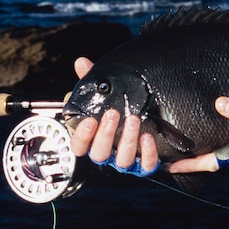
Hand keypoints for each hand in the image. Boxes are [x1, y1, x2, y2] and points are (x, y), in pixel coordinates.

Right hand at [68, 57, 159, 176]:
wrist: (149, 120)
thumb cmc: (120, 108)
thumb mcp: (106, 94)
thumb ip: (92, 80)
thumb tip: (82, 62)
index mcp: (94, 139)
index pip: (78, 146)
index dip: (81, 136)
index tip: (89, 120)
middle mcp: (108, 152)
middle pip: (99, 153)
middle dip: (106, 134)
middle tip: (113, 113)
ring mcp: (126, 160)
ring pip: (123, 160)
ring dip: (128, 140)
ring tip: (134, 119)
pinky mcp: (145, 164)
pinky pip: (146, 166)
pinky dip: (148, 154)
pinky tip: (149, 137)